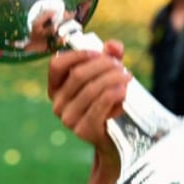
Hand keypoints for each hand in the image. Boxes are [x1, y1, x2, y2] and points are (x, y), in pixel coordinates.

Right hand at [47, 40, 130, 162]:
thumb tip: (115, 46)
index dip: (78, 55)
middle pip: (78, 75)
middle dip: (103, 66)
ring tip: (127, 77)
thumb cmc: (106, 103)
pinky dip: (114, 93)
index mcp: (56, 88)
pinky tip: (123, 90)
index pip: (56, 65)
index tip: (99, 52)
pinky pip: (100, 104)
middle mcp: (57, 103)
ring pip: (91, 89)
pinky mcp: (83, 130)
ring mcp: (68, 118)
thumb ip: (110, 57)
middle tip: (121, 66)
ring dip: (113, 79)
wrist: (112, 138)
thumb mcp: (107, 76)